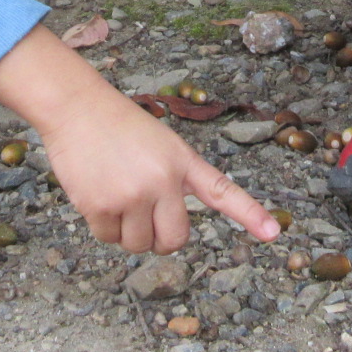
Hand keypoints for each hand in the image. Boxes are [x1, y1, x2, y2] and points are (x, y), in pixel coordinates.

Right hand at [0, 27, 278, 251]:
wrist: (77, 107)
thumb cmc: (119, 126)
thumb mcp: (162, 144)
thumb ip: (174, 181)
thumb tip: (169, 231)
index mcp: (183, 162)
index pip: (222, 191)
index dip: (249, 215)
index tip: (274, 235)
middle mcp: (162, 181)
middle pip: (174, 240)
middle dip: (159, 238)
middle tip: (144, 216)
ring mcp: (132, 195)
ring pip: (139, 244)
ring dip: (127, 232)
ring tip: (116, 195)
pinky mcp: (101, 206)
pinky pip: (108, 237)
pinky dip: (103, 226)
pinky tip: (96, 194)